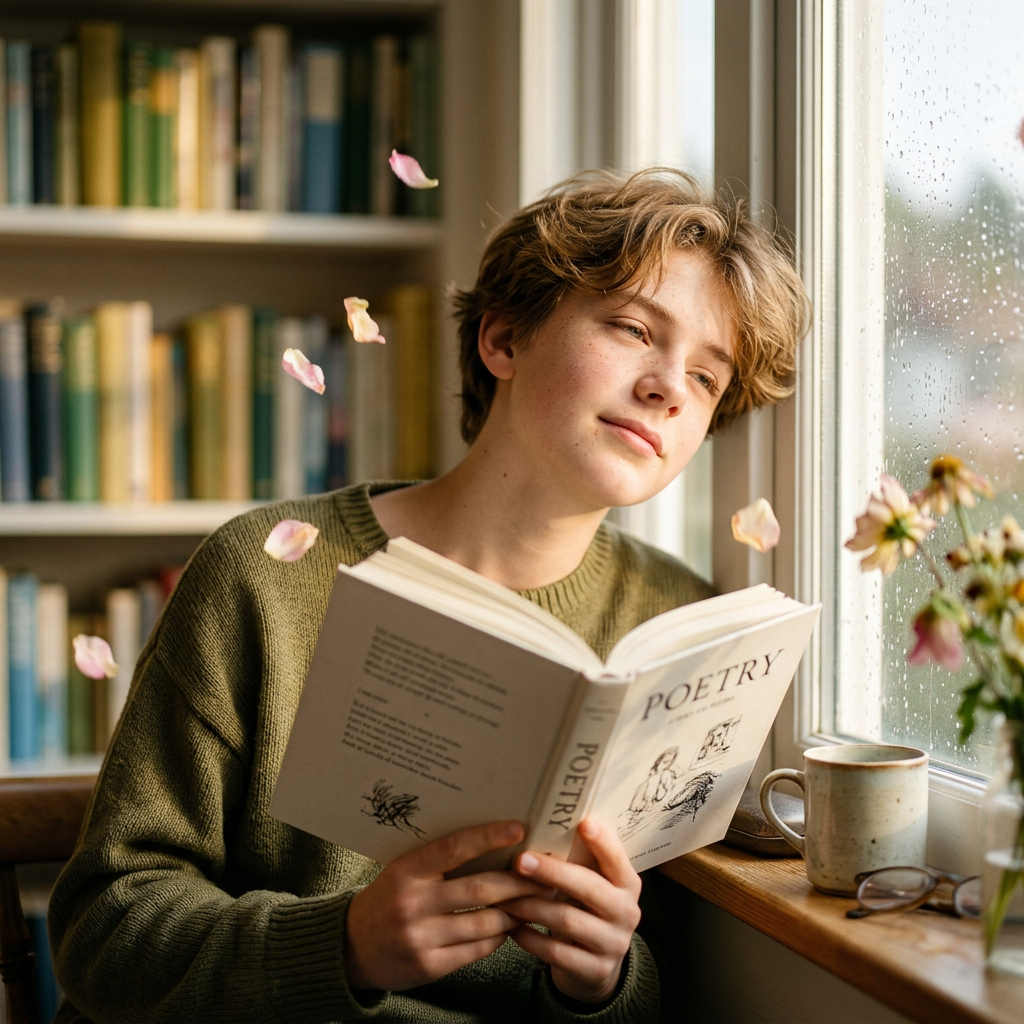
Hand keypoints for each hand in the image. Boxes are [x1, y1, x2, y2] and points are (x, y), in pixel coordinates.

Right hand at [344, 820, 545, 991]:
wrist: (351, 947)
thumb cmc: (388, 899)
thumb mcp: (403, 871)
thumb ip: (437, 860)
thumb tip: (490, 841)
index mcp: (405, 871)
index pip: (453, 849)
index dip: (488, 837)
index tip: (518, 828)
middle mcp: (412, 903)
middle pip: (480, 889)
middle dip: (518, 882)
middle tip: (544, 874)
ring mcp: (420, 937)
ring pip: (484, 922)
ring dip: (514, 912)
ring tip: (533, 902)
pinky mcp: (429, 966)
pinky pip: (476, 949)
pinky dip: (498, 937)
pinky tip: (508, 926)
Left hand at [499, 817, 640, 1004]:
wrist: (596, 963)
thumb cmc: (586, 907)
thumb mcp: (592, 883)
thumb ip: (581, 860)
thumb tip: (544, 824)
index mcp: (627, 884)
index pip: (617, 859)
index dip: (602, 842)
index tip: (582, 823)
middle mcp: (627, 912)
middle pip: (589, 888)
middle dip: (553, 873)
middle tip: (520, 861)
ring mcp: (614, 944)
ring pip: (567, 921)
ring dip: (531, 907)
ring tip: (504, 898)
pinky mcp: (596, 970)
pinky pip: (557, 953)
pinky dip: (531, 939)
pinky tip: (512, 929)